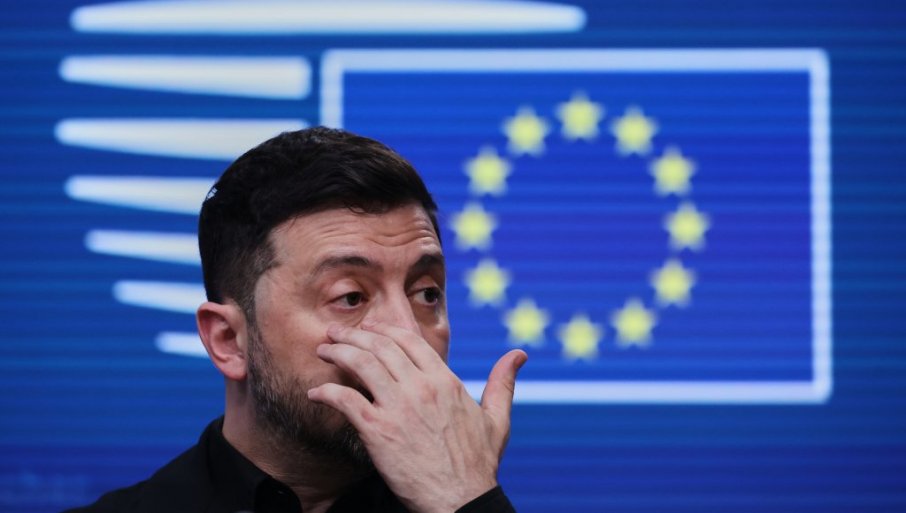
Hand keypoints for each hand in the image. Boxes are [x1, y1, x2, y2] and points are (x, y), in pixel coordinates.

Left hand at [307, 320, 526, 512]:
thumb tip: (519, 355)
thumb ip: (503, 383)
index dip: (383, 329)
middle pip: (380, 346)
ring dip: (338, 352)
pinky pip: (346, 401)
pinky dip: (327, 392)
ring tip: (323, 350)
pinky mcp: (379, 432)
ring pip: (361, 364)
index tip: (367, 328)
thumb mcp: (497, 419)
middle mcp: (421, 387)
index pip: (408, 340)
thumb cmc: (478, 464)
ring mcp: (398, 408)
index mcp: (445, 381)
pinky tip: (316, 392)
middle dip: (354, 334)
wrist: (461, 500)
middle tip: (334, 332)